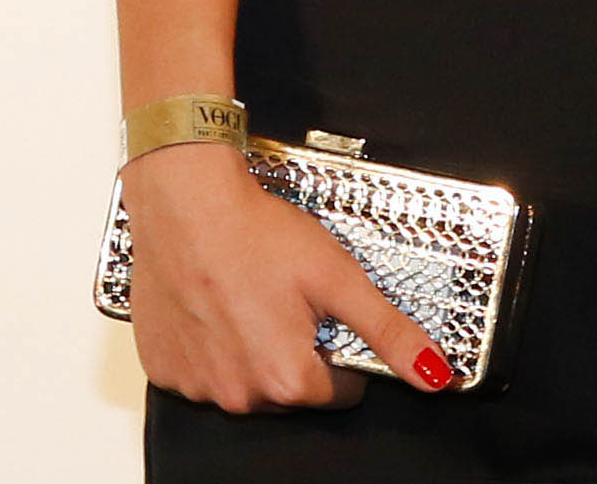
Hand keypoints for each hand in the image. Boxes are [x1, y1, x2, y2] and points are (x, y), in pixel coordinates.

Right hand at [120, 141, 455, 411]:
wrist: (186, 200)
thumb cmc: (255, 233)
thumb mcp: (339, 277)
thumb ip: (389, 332)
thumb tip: (433, 373)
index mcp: (287, 380)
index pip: (341, 391)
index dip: (343, 351)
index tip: (327, 315)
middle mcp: (239, 395)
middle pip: (291, 391)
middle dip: (296, 351)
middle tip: (286, 299)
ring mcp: (196, 385)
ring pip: (245, 382)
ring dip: (252, 349)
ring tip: (249, 296)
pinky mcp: (162, 368)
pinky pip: (200, 370)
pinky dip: (210, 345)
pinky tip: (214, 304)